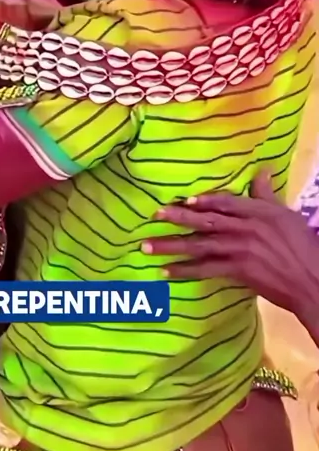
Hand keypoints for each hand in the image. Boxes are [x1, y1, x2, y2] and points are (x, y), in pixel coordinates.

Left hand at [142, 171, 318, 341]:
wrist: (311, 280)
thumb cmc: (302, 246)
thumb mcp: (286, 215)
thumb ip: (267, 195)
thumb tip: (262, 171)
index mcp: (257, 212)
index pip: (225, 201)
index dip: (204, 199)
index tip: (183, 199)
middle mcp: (244, 228)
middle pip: (206, 220)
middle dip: (178, 217)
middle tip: (155, 215)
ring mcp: (239, 249)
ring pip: (200, 245)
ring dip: (172, 246)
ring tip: (148, 247)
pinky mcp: (238, 270)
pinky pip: (206, 269)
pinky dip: (185, 271)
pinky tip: (167, 271)